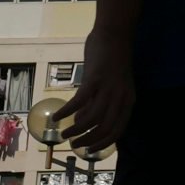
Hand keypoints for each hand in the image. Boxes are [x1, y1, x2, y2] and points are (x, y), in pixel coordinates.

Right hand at [60, 30, 136, 149]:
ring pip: (92, 118)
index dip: (103, 143)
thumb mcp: (111, 86)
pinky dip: (66, 111)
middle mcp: (120, 98)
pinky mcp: (95, 79)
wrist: (114, 35)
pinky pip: (79, 102)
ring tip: (64, 133)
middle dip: (88, 140)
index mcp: (128, 101)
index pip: (118, 130)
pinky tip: (56, 116)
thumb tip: (80, 121)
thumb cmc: (110, 60)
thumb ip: (98, 103)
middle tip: (74, 144)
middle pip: (105, 128)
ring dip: (76, 129)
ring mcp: (108, 89)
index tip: (90, 150)